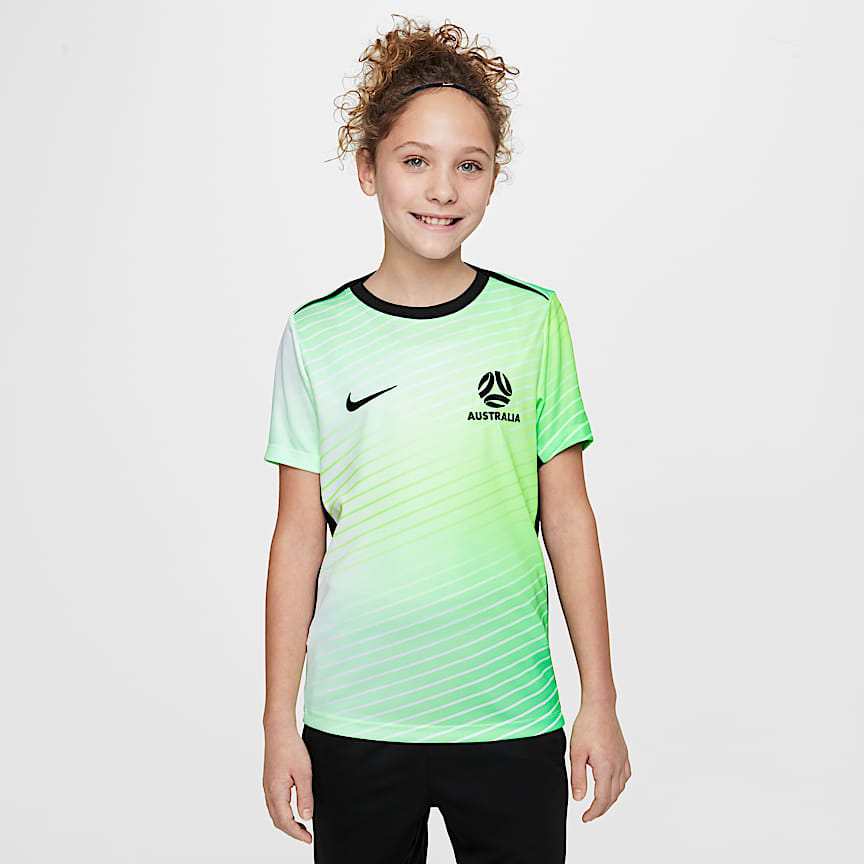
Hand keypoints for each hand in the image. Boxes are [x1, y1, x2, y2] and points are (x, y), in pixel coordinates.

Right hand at [263, 726, 314, 843]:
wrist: (279, 730)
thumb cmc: (291, 748)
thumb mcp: (304, 773)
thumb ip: (305, 796)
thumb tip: (306, 817)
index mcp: (276, 792)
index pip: (285, 822)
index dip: (297, 834)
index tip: (308, 839)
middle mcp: (269, 791)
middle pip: (278, 821)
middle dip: (292, 831)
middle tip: (306, 835)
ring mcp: (267, 786)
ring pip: (275, 813)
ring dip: (287, 822)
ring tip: (302, 825)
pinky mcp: (270, 780)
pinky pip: (274, 804)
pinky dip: (283, 812)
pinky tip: (293, 808)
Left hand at [569, 701, 630, 820]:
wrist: (600, 706)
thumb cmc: (587, 725)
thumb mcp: (576, 752)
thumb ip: (577, 777)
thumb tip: (579, 799)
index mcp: (606, 768)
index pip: (602, 799)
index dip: (594, 812)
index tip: (585, 818)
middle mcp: (618, 766)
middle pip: (613, 796)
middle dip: (601, 809)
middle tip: (589, 814)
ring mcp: (622, 759)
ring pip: (620, 787)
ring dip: (610, 798)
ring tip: (598, 802)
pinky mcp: (623, 752)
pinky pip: (625, 775)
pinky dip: (619, 785)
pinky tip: (612, 783)